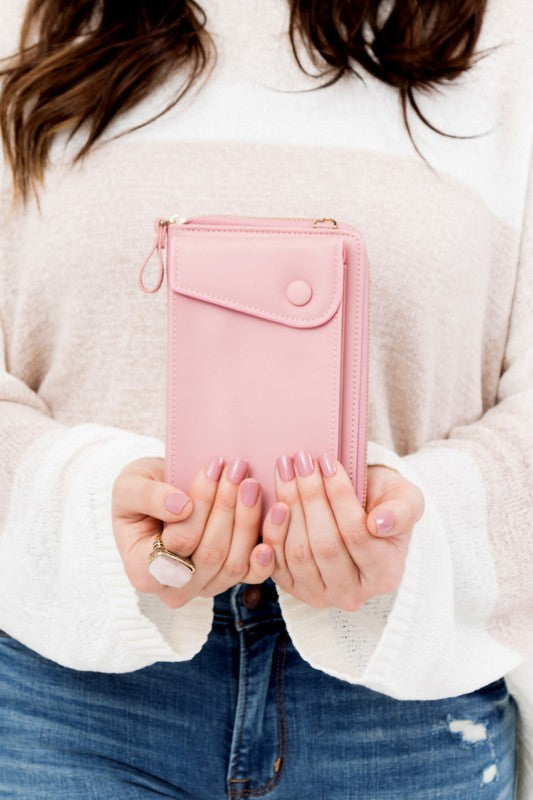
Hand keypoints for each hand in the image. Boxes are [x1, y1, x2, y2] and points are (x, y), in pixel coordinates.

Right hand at [112, 456, 273, 607]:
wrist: (160, 496)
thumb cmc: (141, 491)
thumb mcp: (131, 486)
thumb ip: (149, 496)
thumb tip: (181, 507)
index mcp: (143, 570)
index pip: (177, 544)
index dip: (200, 507)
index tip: (212, 468)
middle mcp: (175, 588)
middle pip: (210, 554)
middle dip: (227, 507)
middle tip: (237, 469)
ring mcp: (206, 586)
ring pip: (235, 562)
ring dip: (248, 519)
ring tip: (251, 481)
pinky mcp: (231, 578)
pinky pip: (255, 572)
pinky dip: (269, 544)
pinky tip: (278, 515)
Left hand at [262, 453, 423, 610]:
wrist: (359, 516)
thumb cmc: (384, 505)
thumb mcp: (406, 500)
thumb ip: (402, 511)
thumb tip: (379, 524)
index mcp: (385, 575)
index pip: (358, 535)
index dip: (340, 497)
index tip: (328, 461)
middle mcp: (352, 594)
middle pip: (326, 545)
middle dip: (311, 496)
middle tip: (302, 460)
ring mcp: (319, 594)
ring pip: (299, 552)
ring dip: (290, 505)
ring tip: (286, 469)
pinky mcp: (291, 587)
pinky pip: (275, 561)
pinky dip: (273, 529)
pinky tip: (275, 498)